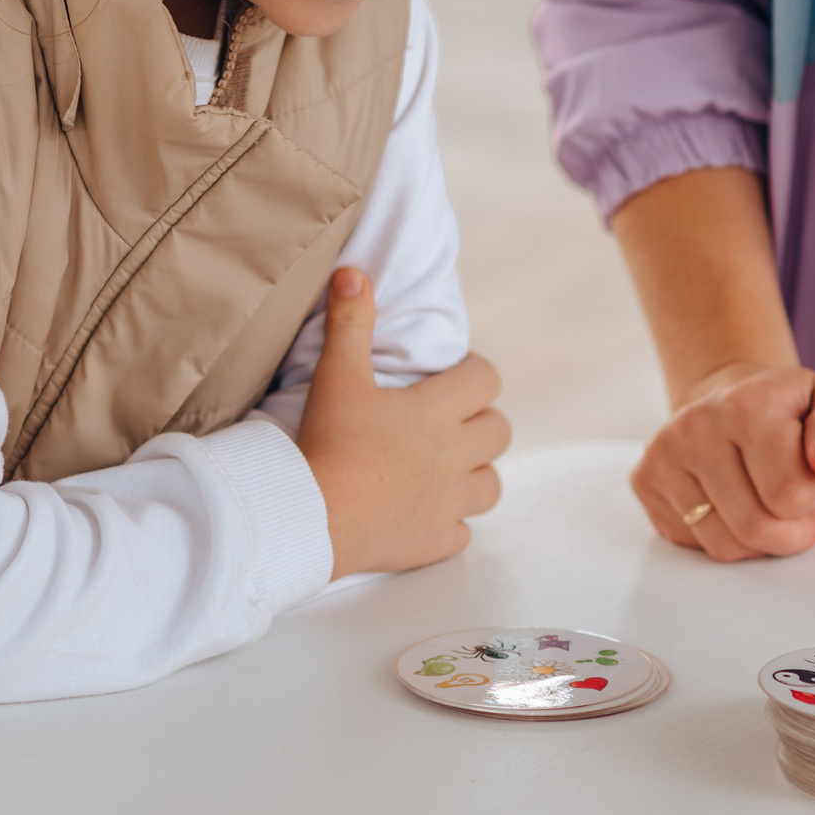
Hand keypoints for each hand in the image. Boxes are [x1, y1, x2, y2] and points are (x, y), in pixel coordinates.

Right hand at [297, 267, 509, 576]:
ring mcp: (448, 502)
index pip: (486, 379)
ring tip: (446, 466)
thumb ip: (350, 322)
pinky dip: (450, 522)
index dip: (475, 372)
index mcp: (437, 411)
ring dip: (476, 471)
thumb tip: (353, 273)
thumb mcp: (337, 375)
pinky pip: (462, 532)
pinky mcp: (434, 541)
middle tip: (449, 418)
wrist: (315, 516)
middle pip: (499, 431)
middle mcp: (454, 456)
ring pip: (492, 485)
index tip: (452, 374)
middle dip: (482, 420)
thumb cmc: (329, 442)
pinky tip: (426, 514)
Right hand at [632, 361, 814, 561]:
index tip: (814, 479)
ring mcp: (664, 456)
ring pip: (725, 546)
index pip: (791, 494)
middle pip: (756, 528)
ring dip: (760, 542)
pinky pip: (696, 545)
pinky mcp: (646, 481)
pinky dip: (725, 537)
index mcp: (746, 404)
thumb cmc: (782, 408)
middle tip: (802, 513)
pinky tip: (734, 506)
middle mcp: (696, 427)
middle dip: (791, 533)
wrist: (725, 395)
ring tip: (770, 509)